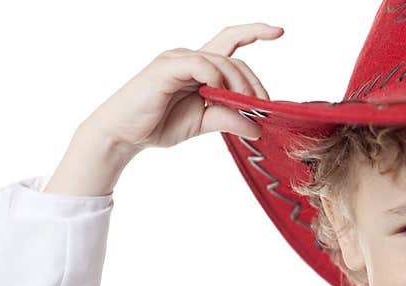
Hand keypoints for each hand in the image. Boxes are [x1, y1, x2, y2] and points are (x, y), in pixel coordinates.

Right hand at [84, 23, 280, 156]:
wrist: (125, 134)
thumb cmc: (160, 124)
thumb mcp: (204, 122)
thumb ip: (230, 119)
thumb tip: (258, 126)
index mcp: (200, 67)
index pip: (231, 41)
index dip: (255, 32)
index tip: (279, 31)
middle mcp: (190, 58)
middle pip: (234, 59)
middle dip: (253, 83)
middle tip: (261, 107)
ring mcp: (178, 60)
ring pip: (222, 63)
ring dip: (239, 86)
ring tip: (244, 108)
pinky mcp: (166, 67)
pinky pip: (201, 65)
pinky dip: (215, 79)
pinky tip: (217, 95)